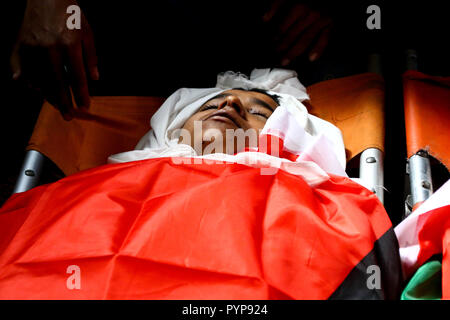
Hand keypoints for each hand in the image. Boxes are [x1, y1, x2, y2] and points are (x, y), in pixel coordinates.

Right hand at [11, 0, 97, 119]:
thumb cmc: (70, 14)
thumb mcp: (88, 33)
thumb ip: (91, 57)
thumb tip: (95, 79)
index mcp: (70, 44)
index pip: (77, 77)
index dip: (81, 95)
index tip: (85, 107)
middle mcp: (49, 48)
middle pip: (57, 84)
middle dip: (64, 103)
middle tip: (69, 117)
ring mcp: (32, 48)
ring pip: (39, 80)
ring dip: (48, 96)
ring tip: (57, 106)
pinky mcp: (19, 46)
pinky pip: (22, 72)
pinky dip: (30, 83)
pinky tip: (37, 91)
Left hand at [262, 0, 332, 65]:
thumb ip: (275, 6)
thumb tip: (263, 19)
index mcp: (298, 7)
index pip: (283, 27)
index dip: (275, 38)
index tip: (270, 45)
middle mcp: (309, 14)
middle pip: (292, 35)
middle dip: (281, 47)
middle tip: (274, 56)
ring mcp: (320, 20)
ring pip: (305, 40)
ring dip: (293, 52)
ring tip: (284, 61)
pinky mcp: (331, 25)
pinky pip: (324, 39)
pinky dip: (318, 49)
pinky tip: (311, 58)